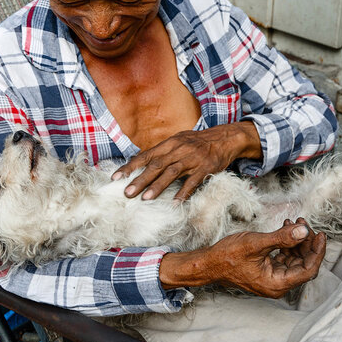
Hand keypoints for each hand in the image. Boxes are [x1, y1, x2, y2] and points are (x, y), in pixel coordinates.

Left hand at [112, 122, 261, 200]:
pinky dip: (183, 193)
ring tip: (145, 199)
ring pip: (172, 173)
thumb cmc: (198, 142)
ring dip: (157, 186)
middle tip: (127, 193)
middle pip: (156, 165)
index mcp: (169, 143)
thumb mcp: (178, 141)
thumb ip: (162, 152)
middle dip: (140, 180)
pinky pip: (193, 182)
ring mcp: (192, 159)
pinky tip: (175, 203)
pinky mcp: (206, 168)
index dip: (130, 167)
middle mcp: (179, 149)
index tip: (116, 178)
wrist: (225, 137)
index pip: (146, 155)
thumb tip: (141, 163)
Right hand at [160, 219, 326, 297]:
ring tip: (293, 222)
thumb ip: (282, 238)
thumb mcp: (257, 243)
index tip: (320, 234)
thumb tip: (304, 230)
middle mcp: (277, 285)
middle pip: (303, 265)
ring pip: (295, 260)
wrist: (209, 263)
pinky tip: (284, 229)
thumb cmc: (228, 256)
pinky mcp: (267, 272)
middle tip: (304, 223)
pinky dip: (287, 244)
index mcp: (277, 284)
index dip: (317, 252)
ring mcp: (272, 279)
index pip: (308, 270)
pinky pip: (284, 259)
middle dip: (306, 243)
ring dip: (296, 241)